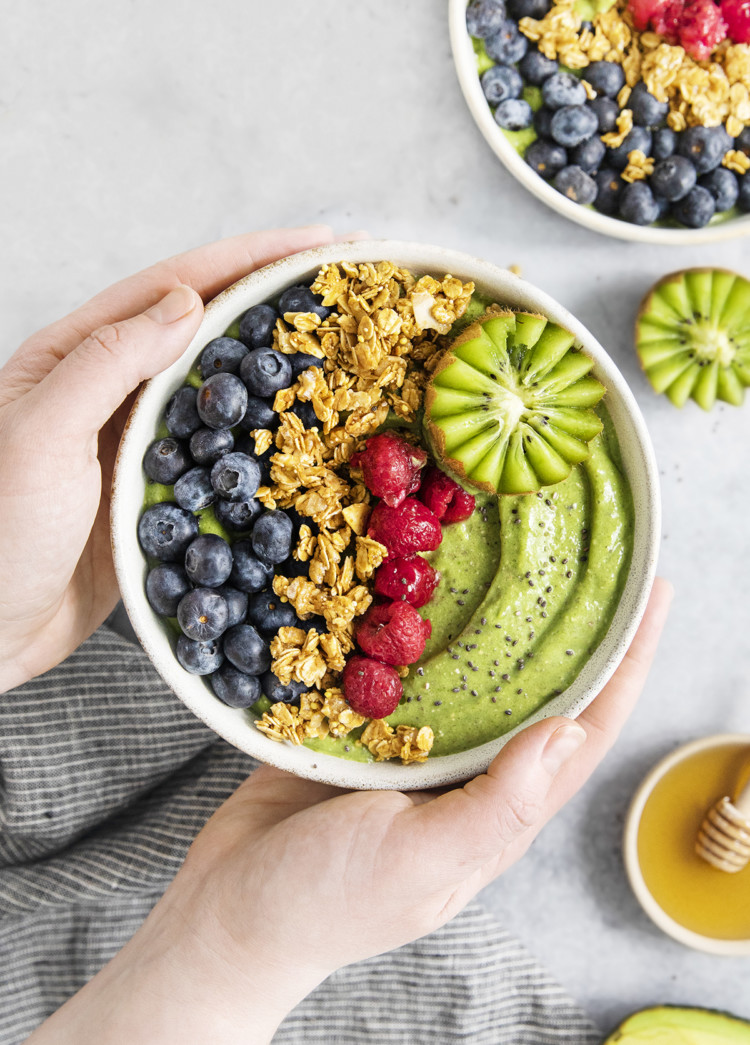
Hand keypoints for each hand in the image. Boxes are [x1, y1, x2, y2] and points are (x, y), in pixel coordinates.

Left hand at [0, 225, 336, 692]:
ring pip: (221, 393)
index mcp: (76, 355)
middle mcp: (111, 391)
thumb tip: (189, 304)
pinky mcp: (157, 497)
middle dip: (277, 303)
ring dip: (279, 370)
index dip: (250, 259)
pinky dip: (265, 443)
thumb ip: (109, 361)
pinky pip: (221, 457)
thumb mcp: (42, 432)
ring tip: (341, 353)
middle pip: (207, 331)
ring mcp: (137, 445)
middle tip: (347, 289)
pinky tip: (303, 441)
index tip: (320, 244)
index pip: (174, 289)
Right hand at [27, 579, 671, 1044]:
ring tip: (512, 549)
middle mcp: (465, 770)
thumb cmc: (324, 902)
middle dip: (569, 626)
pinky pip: (401, 666)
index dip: (626, 666)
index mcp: (496, 808)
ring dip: (495, 614)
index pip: (582, 729)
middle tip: (587, 554)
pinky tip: (415, 580)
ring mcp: (414, 746)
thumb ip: (493, 807)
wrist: (227, 909)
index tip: (651, 596)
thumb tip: (566, 734)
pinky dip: (415, 625)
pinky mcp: (362, 725)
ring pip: (469, 669)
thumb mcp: (417, 862)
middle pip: (535, 688)